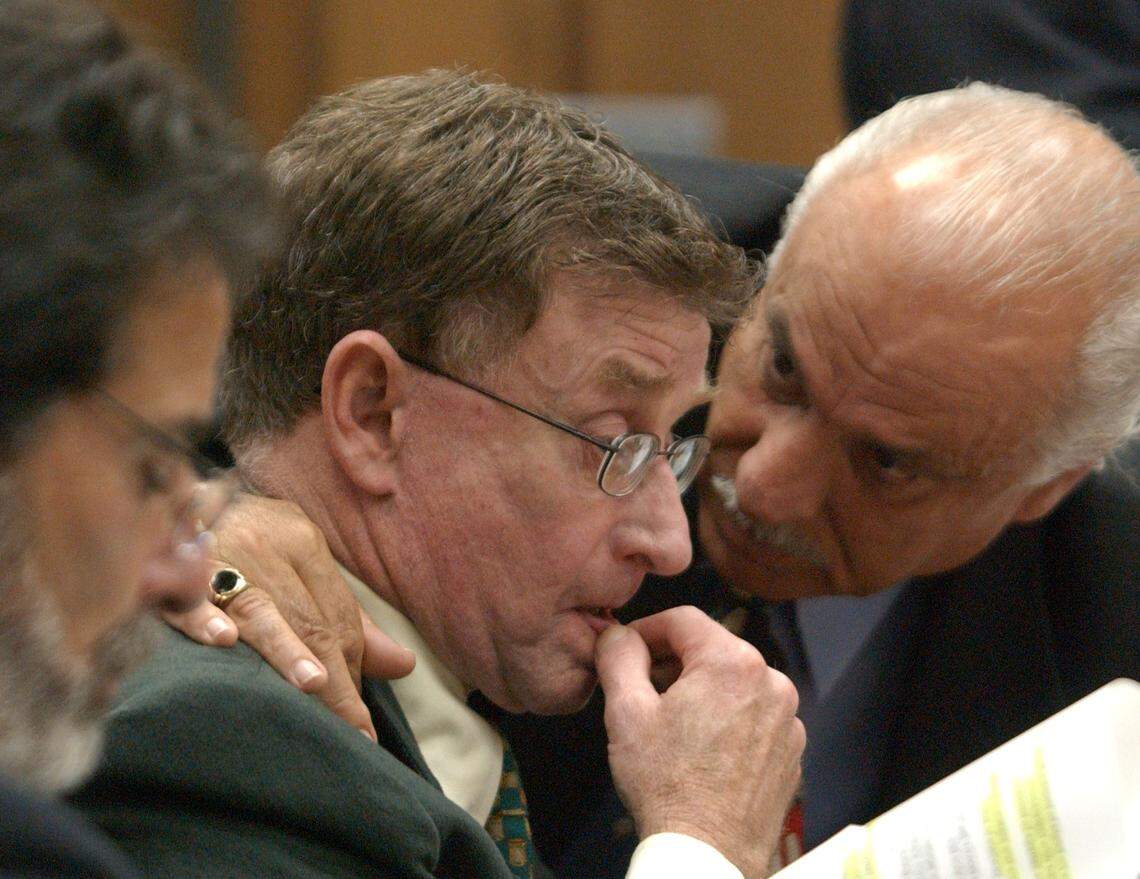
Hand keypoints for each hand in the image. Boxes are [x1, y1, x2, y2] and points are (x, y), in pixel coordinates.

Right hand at [163, 494, 414, 740]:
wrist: (160, 495)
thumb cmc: (244, 543)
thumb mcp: (299, 563)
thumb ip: (347, 618)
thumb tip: (403, 666)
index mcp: (300, 539)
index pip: (337, 614)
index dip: (355, 667)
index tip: (362, 723)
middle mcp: (265, 543)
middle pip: (308, 618)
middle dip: (335, 679)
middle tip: (354, 732)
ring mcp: (218, 554)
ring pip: (260, 609)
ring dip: (287, 649)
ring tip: (316, 687)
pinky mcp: (167, 571)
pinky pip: (186, 597)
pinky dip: (204, 618)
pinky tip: (224, 641)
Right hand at [595, 606, 803, 877]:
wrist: (708, 854)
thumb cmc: (668, 787)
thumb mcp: (626, 712)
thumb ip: (619, 656)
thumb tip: (617, 634)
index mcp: (733, 662)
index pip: (684, 620)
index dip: (647, 629)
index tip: (626, 649)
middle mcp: (771, 683)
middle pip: (711, 650)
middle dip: (672, 662)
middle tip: (640, 689)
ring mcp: (787, 719)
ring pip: (733, 684)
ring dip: (700, 691)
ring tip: (669, 724)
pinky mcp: (791, 751)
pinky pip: (754, 717)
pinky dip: (726, 720)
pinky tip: (700, 749)